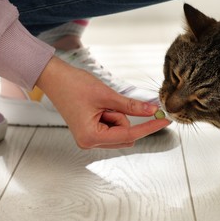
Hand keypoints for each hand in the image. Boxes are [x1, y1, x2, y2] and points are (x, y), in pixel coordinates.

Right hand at [36, 56, 169, 148]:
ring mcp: (89, 138)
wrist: (54, 78)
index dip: (149, 127)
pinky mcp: (90, 132)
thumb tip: (152, 110)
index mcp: (91, 137)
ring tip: (100, 103)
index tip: (165, 121)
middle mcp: (89, 142)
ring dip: (118, 116)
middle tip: (111, 103)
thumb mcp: (107, 95)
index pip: (129, 135)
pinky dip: (113, 115)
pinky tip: (99, 106)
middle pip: (125, 136)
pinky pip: (112, 127)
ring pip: (120, 131)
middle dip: (124, 118)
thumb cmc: (73, 85)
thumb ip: (131, 106)